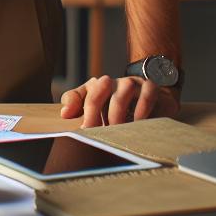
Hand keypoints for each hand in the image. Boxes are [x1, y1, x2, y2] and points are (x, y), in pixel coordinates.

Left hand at [60, 75, 179, 126]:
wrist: (151, 100)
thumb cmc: (117, 109)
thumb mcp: (96, 109)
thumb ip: (76, 107)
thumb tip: (64, 113)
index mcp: (95, 87)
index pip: (81, 95)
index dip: (79, 111)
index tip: (83, 130)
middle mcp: (111, 82)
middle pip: (98, 93)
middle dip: (95, 113)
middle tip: (96, 133)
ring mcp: (130, 83)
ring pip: (120, 95)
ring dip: (117, 115)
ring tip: (117, 132)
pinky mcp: (150, 88)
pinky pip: (145, 96)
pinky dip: (141, 111)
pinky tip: (138, 124)